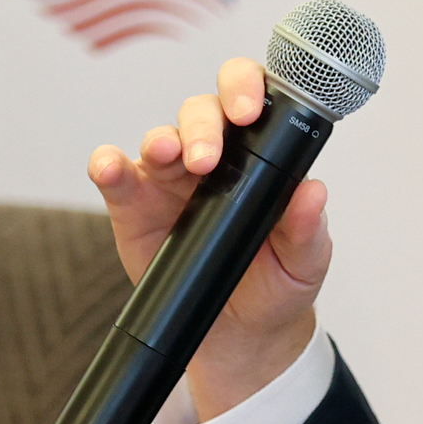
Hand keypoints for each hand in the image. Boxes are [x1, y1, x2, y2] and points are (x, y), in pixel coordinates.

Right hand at [86, 56, 331, 421]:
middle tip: (207, 160)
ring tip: (167, 154)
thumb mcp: (304, 260)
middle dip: (203, 127)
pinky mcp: (134, 206)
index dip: (246, 90)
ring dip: (160, 140)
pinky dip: (108, 166)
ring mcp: (169, 179)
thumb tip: (314, 192)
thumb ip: (308, 228)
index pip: (251, 100)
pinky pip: (117, 176)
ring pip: (160, 138)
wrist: (240, 333)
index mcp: (258, 155)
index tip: (249, 112)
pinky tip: (110, 168)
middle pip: (200, 113)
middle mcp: (212, 156)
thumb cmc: (277, 283)